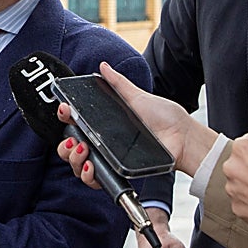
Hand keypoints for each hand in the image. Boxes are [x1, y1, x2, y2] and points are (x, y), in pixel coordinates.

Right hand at [57, 62, 217, 176]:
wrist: (182, 137)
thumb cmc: (164, 118)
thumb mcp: (137, 97)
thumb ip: (118, 83)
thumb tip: (103, 66)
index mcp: (103, 124)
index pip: (74, 123)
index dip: (64, 117)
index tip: (65, 110)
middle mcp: (101, 143)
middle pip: (70, 148)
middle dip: (64, 145)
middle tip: (74, 138)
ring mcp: (108, 159)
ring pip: (77, 166)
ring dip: (73, 159)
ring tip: (83, 149)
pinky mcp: (117, 173)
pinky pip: (95, 180)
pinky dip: (87, 175)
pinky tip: (91, 166)